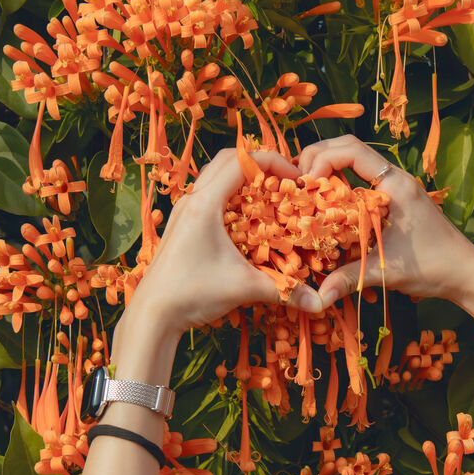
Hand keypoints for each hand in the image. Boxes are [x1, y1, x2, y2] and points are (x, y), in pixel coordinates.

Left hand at [127, 149, 320, 336]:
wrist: (153, 315)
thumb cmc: (192, 294)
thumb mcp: (244, 288)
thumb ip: (285, 291)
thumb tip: (320, 302)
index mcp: (205, 204)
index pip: (242, 161)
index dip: (273, 161)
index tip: (295, 177)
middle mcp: (192, 200)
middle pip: (226, 160)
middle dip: (259, 164)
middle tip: (283, 181)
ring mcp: (183, 211)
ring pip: (214, 176)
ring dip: (242, 178)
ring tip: (267, 195)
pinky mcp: (181, 225)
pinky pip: (207, 195)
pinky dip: (229, 195)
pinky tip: (245, 219)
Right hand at [297, 135, 473, 308]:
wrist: (465, 273)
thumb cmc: (433, 265)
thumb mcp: (387, 270)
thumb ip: (349, 278)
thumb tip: (317, 296)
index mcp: (395, 184)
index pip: (351, 150)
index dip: (321, 160)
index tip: (305, 184)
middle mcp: (395, 178)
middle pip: (348, 148)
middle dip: (317, 159)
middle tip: (297, 183)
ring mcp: (396, 187)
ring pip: (354, 161)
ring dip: (328, 169)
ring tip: (306, 190)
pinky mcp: (395, 199)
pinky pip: (362, 179)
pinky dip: (340, 184)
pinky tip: (327, 205)